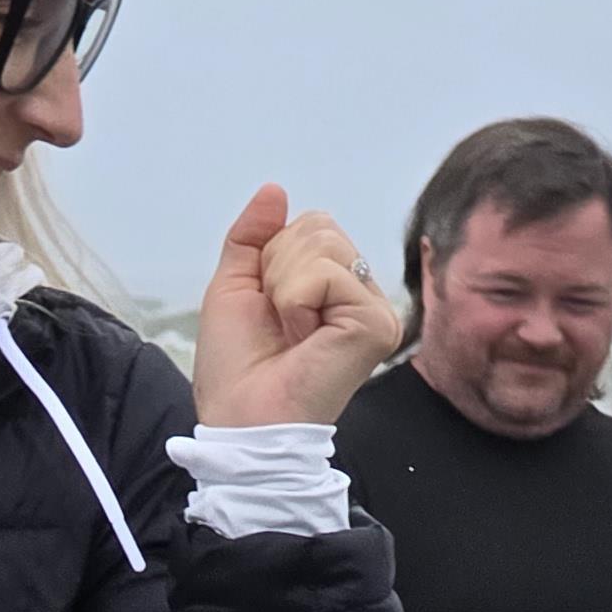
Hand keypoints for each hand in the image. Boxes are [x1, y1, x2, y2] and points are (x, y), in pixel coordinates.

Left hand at [192, 187, 401, 428]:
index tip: (269, 310)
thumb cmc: (237, 370)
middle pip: (319, 227)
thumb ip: (252, 236)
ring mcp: (374, 310)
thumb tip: (275, 189)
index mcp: (334, 287)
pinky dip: (295, 302)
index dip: (272, 259)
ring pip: (322, 243)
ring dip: (284, 288)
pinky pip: (324, 273)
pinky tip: (303, 340)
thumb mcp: (234, 285)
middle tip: (279, 324)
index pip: (311, 226)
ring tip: (291, 334)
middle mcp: (361, 295)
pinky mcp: (377, 324)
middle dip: (277, 269)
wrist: (241, 421)